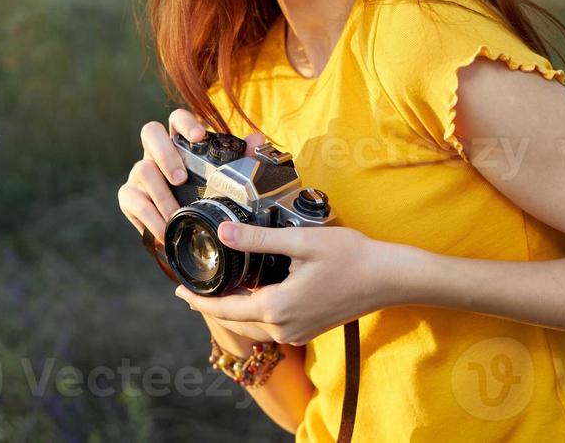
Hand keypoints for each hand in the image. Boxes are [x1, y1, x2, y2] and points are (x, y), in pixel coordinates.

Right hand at [116, 109, 266, 239]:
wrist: (185, 230)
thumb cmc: (203, 196)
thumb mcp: (224, 178)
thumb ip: (240, 158)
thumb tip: (258, 139)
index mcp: (179, 142)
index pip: (177, 118)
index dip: (186, 123)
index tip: (199, 137)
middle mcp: (156, 151)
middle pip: (150, 132)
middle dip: (165, 153)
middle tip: (181, 178)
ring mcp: (140, 172)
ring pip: (142, 169)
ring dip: (161, 194)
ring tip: (176, 214)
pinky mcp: (129, 196)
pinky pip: (134, 201)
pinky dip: (150, 217)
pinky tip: (164, 228)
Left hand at [173, 221, 385, 345]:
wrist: (388, 278)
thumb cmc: (349, 256)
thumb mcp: (299, 241)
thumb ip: (258, 239)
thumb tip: (221, 233)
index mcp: (276, 308)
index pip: (224, 310)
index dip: (198, 301)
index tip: (177, 291)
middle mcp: (283, 327)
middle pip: (235, 320)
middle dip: (212, 305)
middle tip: (191, 288)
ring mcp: (297, 332)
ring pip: (253, 324)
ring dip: (233, 308)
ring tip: (216, 289)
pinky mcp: (308, 329)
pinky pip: (271, 324)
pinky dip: (254, 311)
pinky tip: (251, 293)